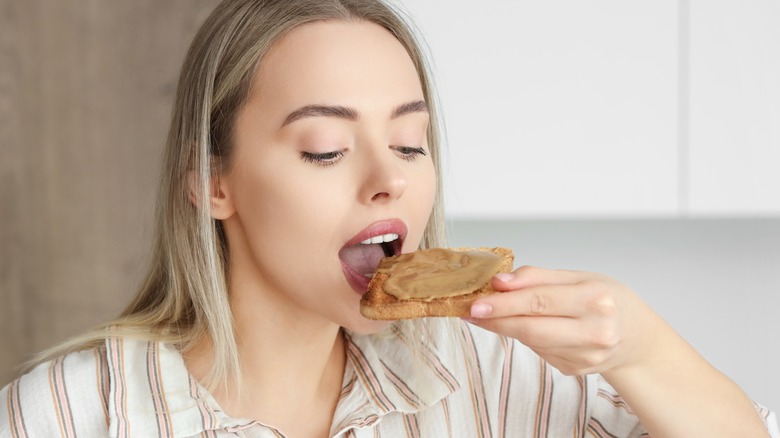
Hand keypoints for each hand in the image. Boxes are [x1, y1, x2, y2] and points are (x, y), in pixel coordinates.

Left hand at [466, 266, 656, 375]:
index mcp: (596, 299)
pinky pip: (539, 351)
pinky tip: (527, 326)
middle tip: (471, 311)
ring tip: (491, 314)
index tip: (478, 302)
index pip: (539, 301)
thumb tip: (500, 282)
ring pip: (531, 342)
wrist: (636, 336)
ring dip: (506, 328)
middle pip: (531, 328)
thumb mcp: (579, 276)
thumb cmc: (607, 299)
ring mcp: (586, 356)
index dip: (504, 303)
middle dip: (496, 320)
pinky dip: (527, 337)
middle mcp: (594, 331)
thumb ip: (537, 277)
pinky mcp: (575, 370)